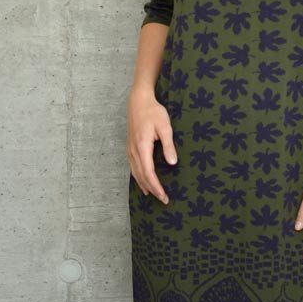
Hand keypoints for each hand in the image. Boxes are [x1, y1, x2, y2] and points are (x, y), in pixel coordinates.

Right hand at [126, 86, 177, 203]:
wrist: (138, 101)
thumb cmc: (153, 112)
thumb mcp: (165, 127)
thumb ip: (168, 145)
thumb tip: (173, 163)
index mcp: (142, 147)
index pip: (148, 173)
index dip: (156, 186)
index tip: (164, 196)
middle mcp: (133, 151)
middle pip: (141, 176)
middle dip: (152, 189)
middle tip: (163, 200)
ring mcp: (130, 149)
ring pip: (135, 173)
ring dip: (145, 185)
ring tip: (154, 195)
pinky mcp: (130, 147)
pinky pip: (133, 167)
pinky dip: (138, 177)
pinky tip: (143, 182)